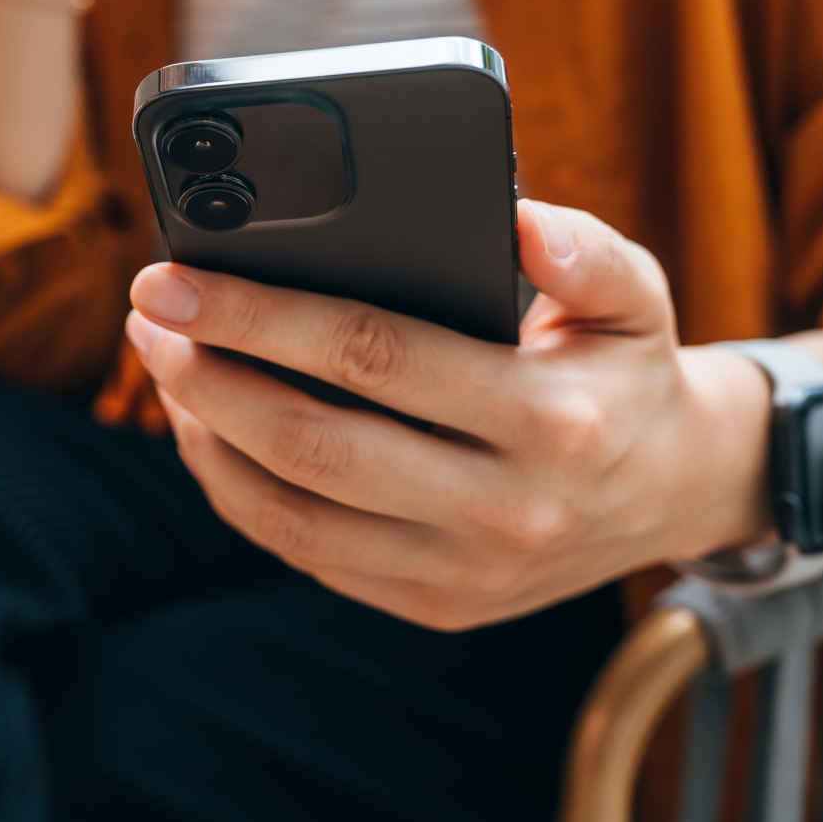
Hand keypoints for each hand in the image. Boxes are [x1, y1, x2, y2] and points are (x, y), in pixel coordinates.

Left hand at [124, 200, 775, 629]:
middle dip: (206, 375)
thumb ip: (581, 250)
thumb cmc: (628, 372)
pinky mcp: (435, 605)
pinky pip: (307, 555)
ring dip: (205, 438)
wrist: (673, 493)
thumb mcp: (634, 294)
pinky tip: (209, 435)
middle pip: (310, 442)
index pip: (370, 354)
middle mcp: (501, 509)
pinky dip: (239, 494)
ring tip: (166, 368)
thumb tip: (515, 217)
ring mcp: (463, 572)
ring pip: (291, 513)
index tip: (177, 278)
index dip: (259, 314)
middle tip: (149, 316)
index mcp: (545, 417)